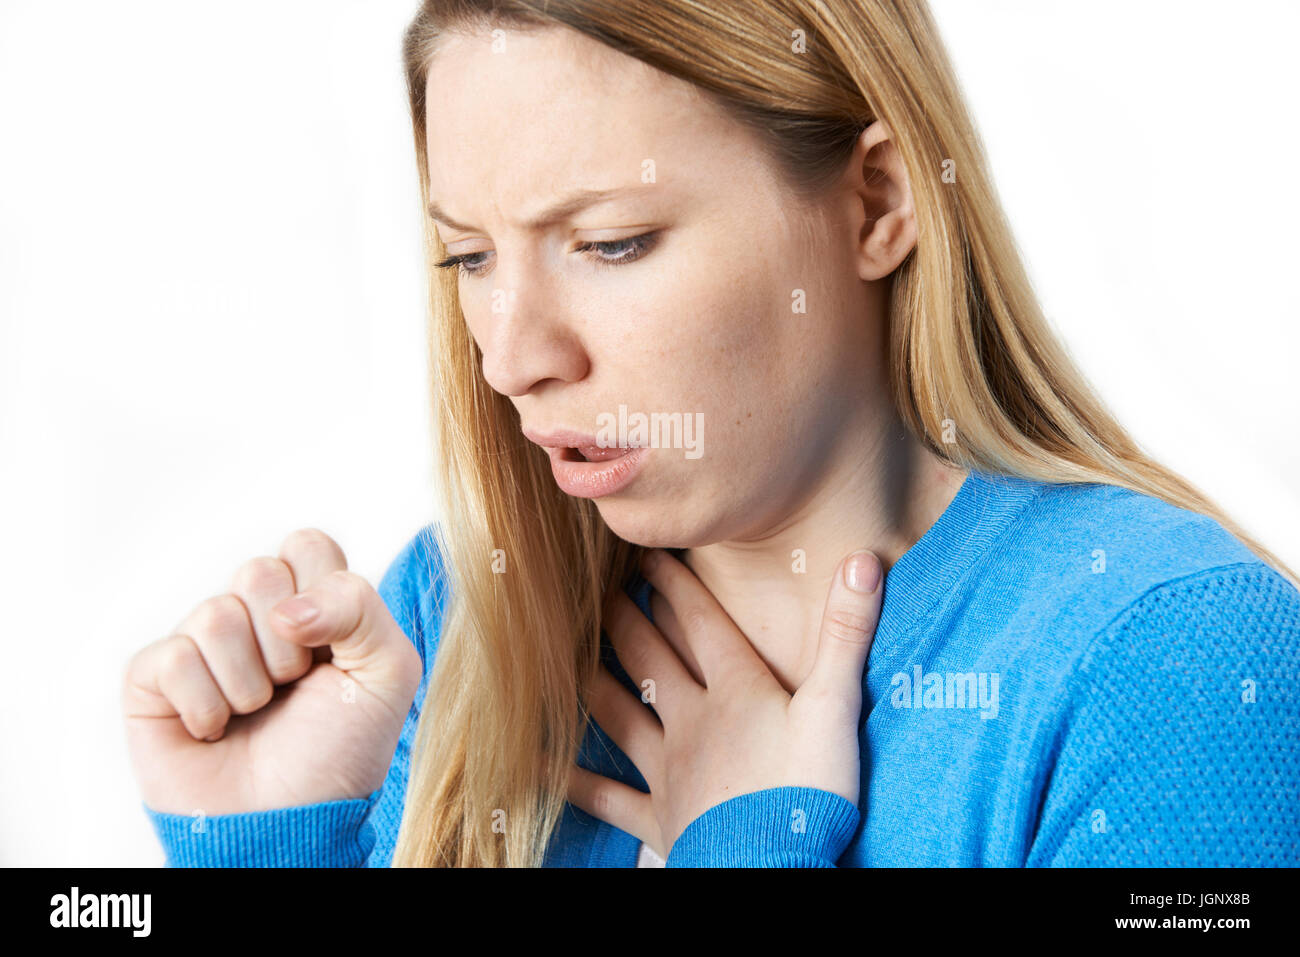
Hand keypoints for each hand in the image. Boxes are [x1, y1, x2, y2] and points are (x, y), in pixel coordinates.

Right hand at [122, 528, 422, 815]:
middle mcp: (253, 615)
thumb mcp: (388, 672)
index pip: (307, 545)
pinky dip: (205, 706)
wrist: (291, 822)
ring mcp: (201, 644)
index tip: (333, 649)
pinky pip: (171, 658)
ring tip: (255, 713)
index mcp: (311, 602)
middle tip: (293, 687)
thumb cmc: (340, 749)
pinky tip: (214, 730)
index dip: (324, 594)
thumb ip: (361, 608)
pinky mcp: (152, 679)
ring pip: (215, 614)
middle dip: (288, 644)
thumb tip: (287, 607)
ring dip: (248, 682)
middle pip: (258, 571)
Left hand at [567, 547, 882, 859]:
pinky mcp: (658, 816)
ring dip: (594, 682)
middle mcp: (692, 719)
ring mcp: (669, 768)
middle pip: (650, 658)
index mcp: (736, 689)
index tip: (648, 554)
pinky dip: (574, 780)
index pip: (698, 621)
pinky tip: (542, 764)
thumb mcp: (837, 707)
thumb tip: (862, 560)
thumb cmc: (808, 791)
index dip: (673, 583)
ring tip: (568, 656)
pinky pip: (606, 796)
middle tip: (598, 592)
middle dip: (625, 621)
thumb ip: (845, 634)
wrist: (771, 869)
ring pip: (620, 714)